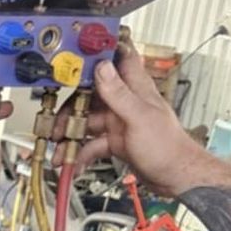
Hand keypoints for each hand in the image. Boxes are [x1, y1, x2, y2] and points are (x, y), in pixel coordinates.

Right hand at [55, 38, 211, 190]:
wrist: (175, 177)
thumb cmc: (168, 147)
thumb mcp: (139, 117)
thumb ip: (119, 93)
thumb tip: (102, 67)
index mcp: (134, 88)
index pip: (116, 59)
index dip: (97, 53)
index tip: (74, 56)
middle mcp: (124, 102)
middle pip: (90, 95)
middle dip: (70, 108)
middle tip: (55, 122)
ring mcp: (118, 122)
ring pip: (87, 121)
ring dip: (71, 135)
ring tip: (60, 151)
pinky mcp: (115, 141)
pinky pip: (91, 143)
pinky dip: (81, 153)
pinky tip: (74, 163)